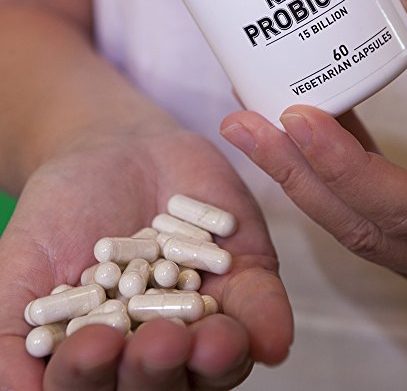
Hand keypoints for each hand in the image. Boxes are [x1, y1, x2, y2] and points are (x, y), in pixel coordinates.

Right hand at [0, 125, 291, 389]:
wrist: (117, 152)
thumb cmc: (64, 212)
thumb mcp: (23, 268)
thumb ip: (13, 337)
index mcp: (108, 354)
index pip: (98, 385)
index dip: (92, 376)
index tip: (93, 344)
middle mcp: (162, 344)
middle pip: (165, 382)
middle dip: (159, 371)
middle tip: (156, 344)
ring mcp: (208, 313)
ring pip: (219, 357)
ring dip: (218, 358)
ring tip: (211, 340)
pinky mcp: (247, 277)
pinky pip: (261, 307)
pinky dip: (266, 321)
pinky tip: (268, 333)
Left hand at [221, 0, 406, 301]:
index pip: (402, 208)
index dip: (342, 166)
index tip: (296, 116)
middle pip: (357, 224)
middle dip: (293, 172)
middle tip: (242, 124)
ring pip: (350, 228)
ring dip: (300, 178)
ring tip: (256, 130)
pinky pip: (359, 221)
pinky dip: (325, 183)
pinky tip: (298, 144)